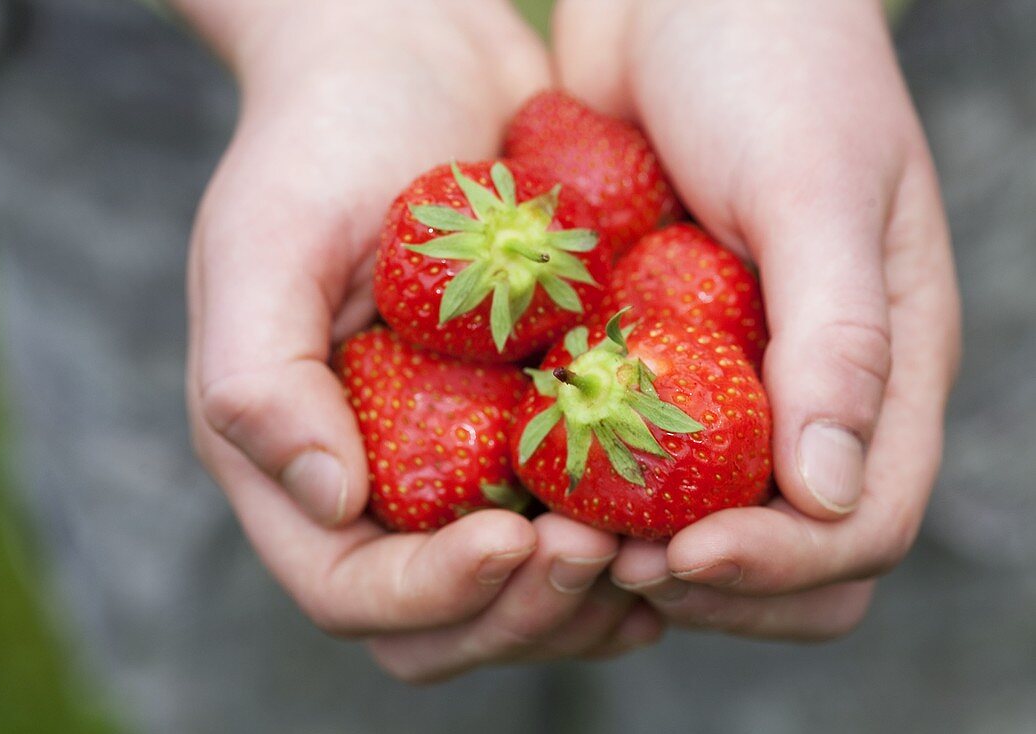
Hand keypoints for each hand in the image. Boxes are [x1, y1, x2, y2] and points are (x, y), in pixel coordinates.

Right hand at [177, 0, 658, 680]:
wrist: (414, 59)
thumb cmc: (324, 139)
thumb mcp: (264, 241)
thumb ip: (260, 380)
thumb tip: (331, 504)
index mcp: (295, 460)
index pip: (352, 591)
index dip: (434, 594)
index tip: (519, 538)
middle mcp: (374, 480)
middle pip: (440, 624)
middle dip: (522, 610)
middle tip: (598, 549)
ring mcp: (453, 462)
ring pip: (518, 597)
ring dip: (585, 596)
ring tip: (652, 546)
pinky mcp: (523, 428)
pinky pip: (574, 525)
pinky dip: (623, 543)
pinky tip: (679, 517)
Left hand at [554, 0, 960, 637]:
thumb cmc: (769, 61)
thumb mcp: (817, 188)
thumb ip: (841, 337)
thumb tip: (831, 494)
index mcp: (887, 364)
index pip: (862, 525)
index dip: (780, 568)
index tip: (680, 554)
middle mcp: (813, 389)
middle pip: (786, 549)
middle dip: (706, 577)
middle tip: (609, 561)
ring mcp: (731, 376)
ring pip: (702, 517)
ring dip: (638, 545)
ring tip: (560, 533)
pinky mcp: (655, 354)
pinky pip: (631, 453)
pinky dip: (593, 483)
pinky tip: (535, 475)